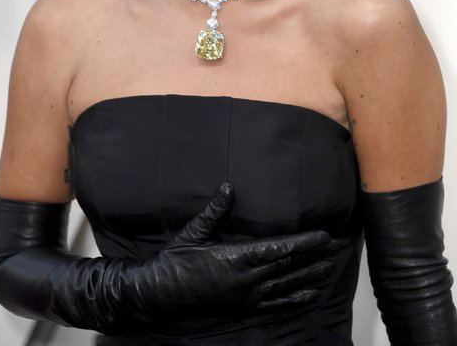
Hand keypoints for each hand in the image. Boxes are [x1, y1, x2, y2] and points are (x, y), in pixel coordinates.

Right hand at [126, 182, 337, 322]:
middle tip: (336, 249)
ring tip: (329, 270)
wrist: (161, 295)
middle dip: (313, 257)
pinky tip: (310, 296)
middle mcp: (246, 280)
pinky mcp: (243, 309)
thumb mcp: (194, 232)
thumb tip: (229, 187)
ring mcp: (246, 297)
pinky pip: (275, 307)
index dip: (303, 243)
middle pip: (288, 267)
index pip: (279, 249)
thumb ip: (215, 211)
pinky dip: (294, 301)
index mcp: (236, 257)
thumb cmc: (176, 260)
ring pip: (286, 287)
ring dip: (309, 278)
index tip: (323, 236)